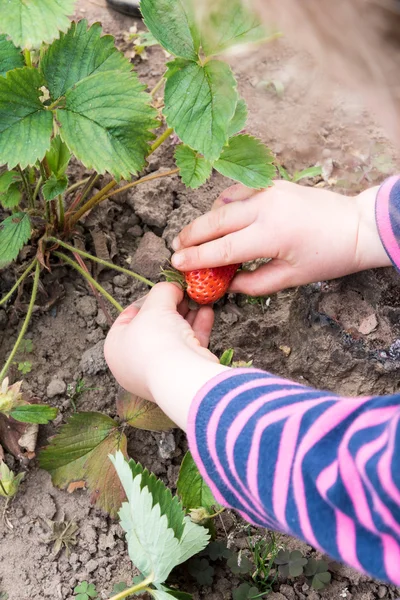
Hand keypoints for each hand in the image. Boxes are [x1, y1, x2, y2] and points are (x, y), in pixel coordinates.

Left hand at [104, 283, 226, 428]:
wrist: (181, 377)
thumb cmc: (157, 340)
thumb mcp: (156, 305)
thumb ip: (163, 291)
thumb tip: (173, 288)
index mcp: (116, 347)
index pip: (128, 317)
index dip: (146, 299)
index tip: (162, 289)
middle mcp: (134, 362)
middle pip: (154, 326)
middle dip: (172, 307)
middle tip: (184, 292)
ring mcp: (159, 370)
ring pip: (174, 336)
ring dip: (187, 315)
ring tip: (199, 298)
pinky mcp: (181, 374)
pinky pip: (188, 347)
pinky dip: (197, 328)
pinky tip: (207, 311)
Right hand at [171, 181, 390, 295]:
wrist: (356, 226)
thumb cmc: (328, 256)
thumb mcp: (291, 278)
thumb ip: (254, 284)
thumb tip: (226, 284)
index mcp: (271, 234)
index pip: (222, 248)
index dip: (196, 257)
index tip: (176, 264)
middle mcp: (265, 207)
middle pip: (215, 221)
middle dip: (191, 235)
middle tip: (175, 249)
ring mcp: (268, 191)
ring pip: (223, 203)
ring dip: (205, 220)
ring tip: (193, 237)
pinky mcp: (272, 184)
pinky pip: (238, 192)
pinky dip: (223, 205)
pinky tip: (219, 218)